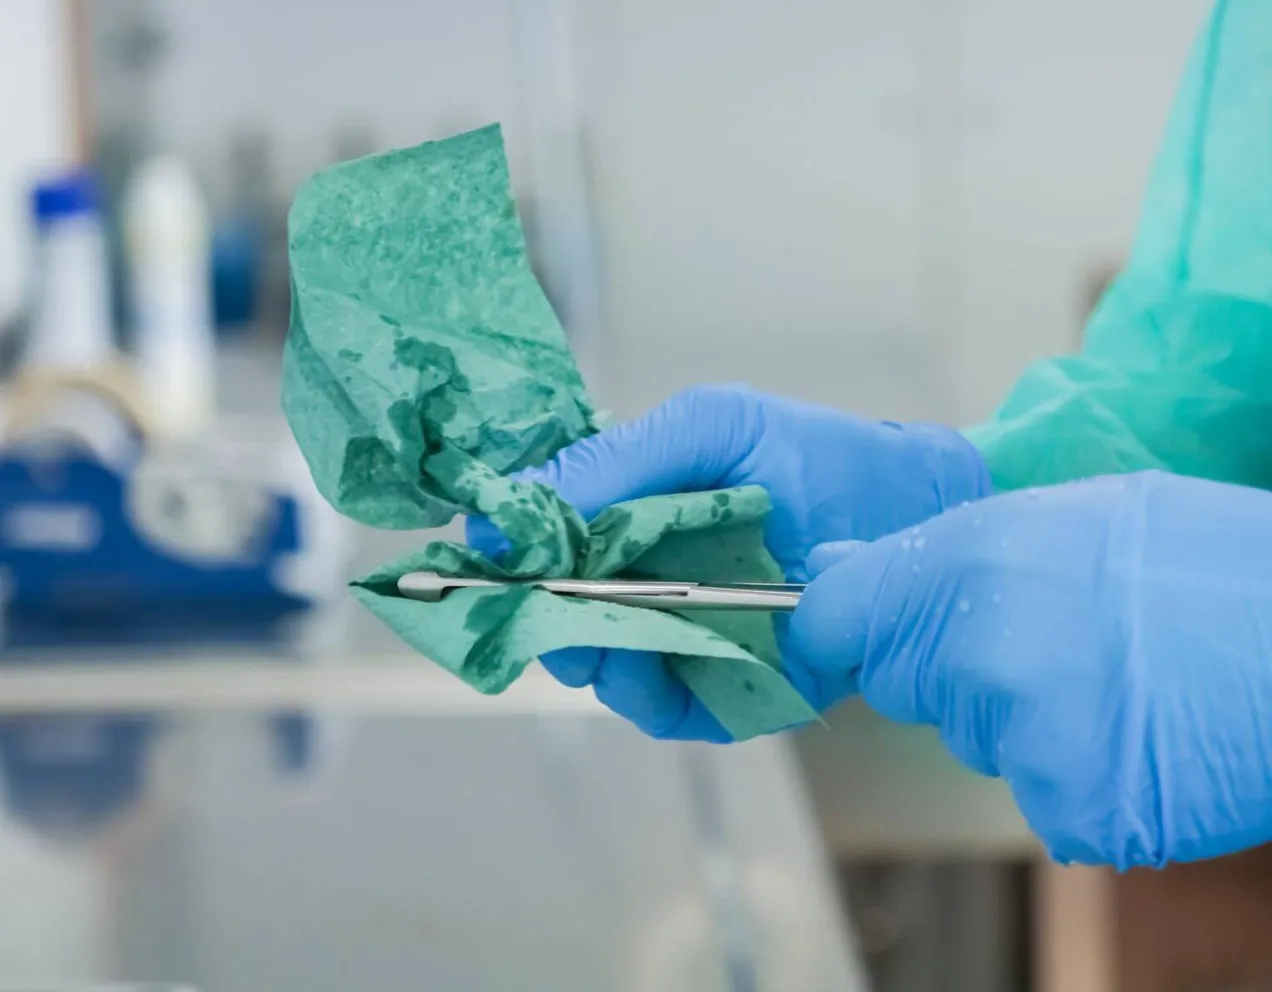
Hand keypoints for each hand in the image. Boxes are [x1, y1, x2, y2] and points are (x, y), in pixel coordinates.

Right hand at [467, 384, 988, 740]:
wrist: (916, 513)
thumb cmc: (816, 458)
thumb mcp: (710, 428)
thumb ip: (616, 462)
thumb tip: (510, 509)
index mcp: (635, 516)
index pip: (546, 545)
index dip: (510, 557)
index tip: (484, 558)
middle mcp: (651, 582)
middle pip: (565, 618)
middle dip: (547, 617)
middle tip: (543, 610)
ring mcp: (690, 639)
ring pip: (610, 671)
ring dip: (597, 659)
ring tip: (606, 637)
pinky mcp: (734, 689)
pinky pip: (672, 709)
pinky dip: (656, 693)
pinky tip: (660, 669)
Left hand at [791, 471, 1271, 867]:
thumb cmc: (1206, 566)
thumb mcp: (1066, 516)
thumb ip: (940, 552)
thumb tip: (836, 574)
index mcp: (969, 560)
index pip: (830, 620)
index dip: (839, 631)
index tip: (849, 638)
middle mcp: (977, 651)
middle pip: (905, 684)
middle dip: (955, 670)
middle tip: (1054, 641)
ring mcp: (1021, 736)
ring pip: (978, 741)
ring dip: (1027, 725)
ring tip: (1116, 681)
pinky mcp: (1069, 808)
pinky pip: (1042, 798)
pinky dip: (1081, 782)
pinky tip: (1140, 738)